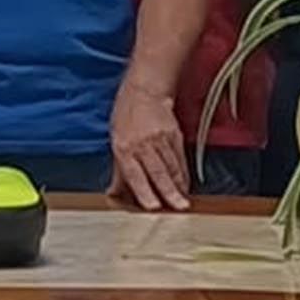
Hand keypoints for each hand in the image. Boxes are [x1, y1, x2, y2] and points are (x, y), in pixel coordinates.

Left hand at [110, 82, 193, 212]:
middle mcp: (143, 144)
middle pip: (158, 171)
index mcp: (124, 147)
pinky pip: (180, 158)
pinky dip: (183, 174)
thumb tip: (114, 194)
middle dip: (168, 192)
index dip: (144, 190)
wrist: (145, 91)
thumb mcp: (115, 141)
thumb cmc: (126, 116)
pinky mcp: (175, 135)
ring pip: (172, 166)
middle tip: (177, 207)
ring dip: (178, 186)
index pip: (135, 173)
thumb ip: (118, 171)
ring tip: (183, 202)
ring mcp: (161, 139)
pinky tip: (185, 186)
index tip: (152, 206)